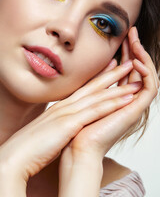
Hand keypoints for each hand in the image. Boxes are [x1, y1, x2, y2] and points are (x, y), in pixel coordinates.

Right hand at [0, 56, 135, 183]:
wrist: (17, 154)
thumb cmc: (33, 144)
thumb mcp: (49, 127)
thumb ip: (60, 120)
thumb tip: (68, 120)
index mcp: (61, 106)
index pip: (84, 88)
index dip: (99, 77)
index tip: (111, 67)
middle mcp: (66, 105)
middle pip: (93, 87)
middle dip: (112, 74)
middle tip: (127, 63)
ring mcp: (67, 112)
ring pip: (98, 96)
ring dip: (118, 88)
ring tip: (134, 79)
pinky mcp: (69, 124)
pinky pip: (95, 112)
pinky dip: (112, 104)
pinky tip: (126, 99)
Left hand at [60, 27, 158, 162]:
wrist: (78, 145)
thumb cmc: (80, 122)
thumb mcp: (91, 93)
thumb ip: (101, 79)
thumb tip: (108, 61)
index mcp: (118, 95)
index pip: (127, 68)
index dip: (127, 51)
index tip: (123, 35)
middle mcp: (128, 98)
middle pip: (138, 69)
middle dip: (136, 49)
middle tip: (132, 31)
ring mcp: (134, 105)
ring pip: (147, 76)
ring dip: (142, 57)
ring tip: (135, 42)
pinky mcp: (136, 111)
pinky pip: (149, 89)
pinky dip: (146, 74)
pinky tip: (136, 62)